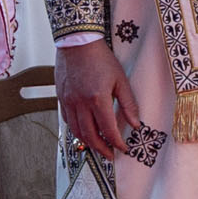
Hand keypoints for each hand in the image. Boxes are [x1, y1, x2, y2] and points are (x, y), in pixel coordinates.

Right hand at [57, 38, 142, 160]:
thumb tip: (136, 124)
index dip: (116, 143)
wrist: (77, 43)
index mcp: (97, 99)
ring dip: (88, 143)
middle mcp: (80, 104)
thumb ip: (128, 104)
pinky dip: (76, 130)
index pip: (108, 130)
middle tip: (110, 156)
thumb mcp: (121, 80)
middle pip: (90, 136)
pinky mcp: (61, 98)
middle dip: (101, 149)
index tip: (123, 150)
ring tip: (99, 147)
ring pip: (76, 131)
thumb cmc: (101, 58)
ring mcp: (68, 102)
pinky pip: (67, 120)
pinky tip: (85, 132)